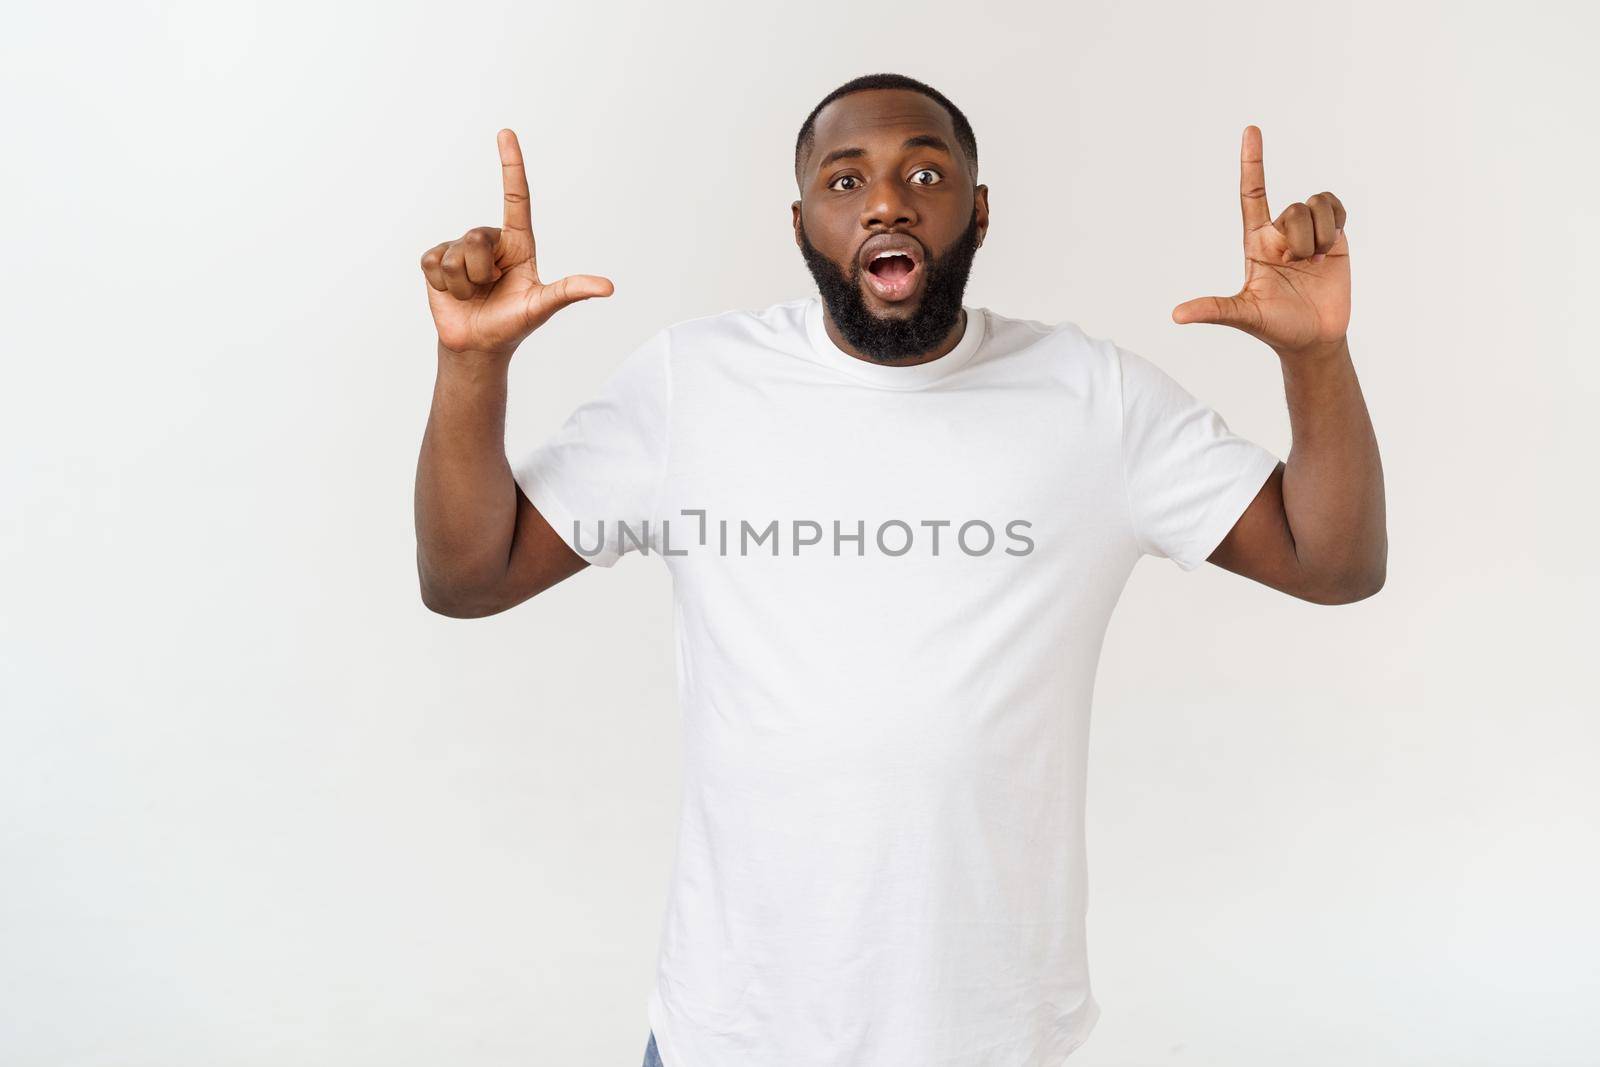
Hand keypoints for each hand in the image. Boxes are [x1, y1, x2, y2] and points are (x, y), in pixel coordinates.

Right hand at [420, 129, 613, 357]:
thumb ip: (571, 291)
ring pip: (456, 255)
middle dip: (481, 273)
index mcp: (517, 243)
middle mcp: (489, 240)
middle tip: (489, 288)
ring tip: (474, 294)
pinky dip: (444, 286)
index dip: (511, 165)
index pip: (516, 197)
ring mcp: (460, 248)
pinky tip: (453, 293)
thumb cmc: (513, 323)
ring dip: (464, 284)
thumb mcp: (542, 306)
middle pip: (477, 238)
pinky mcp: (435, 261)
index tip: (506, 134)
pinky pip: (434, 264)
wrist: (478, 344)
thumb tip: (608, 287)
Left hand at [1172, 126, 1349, 357]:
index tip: (1251, 130)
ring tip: (1314, 264)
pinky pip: (1335, 208)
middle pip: (1291, 209)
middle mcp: (1280, 232)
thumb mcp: (1243, 315)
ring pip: (1315, 207)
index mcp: (1256, 242)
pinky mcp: (1334, 236)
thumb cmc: (1275, 327)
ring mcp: (1308, 232)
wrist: (1315, 339)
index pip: (1252, 193)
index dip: (1252, 163)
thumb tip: (1176, 315)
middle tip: (1297, 268)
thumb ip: (1213, 309)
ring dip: (1319, 238)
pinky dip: (1335, 227)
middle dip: (1298, 241)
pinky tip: (1330, 251)